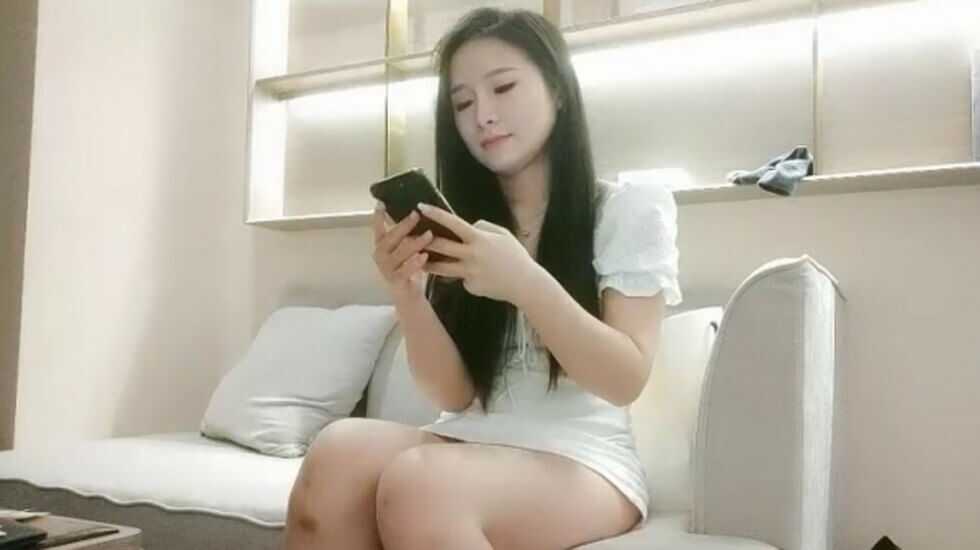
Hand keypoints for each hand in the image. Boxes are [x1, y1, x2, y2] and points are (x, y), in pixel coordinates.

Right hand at [372, 202, 434, 301]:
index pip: (377, 229)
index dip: (378, 217)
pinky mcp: (395, 281)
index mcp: (381, 247)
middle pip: (389, 238)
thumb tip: (417, 214)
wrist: (409, 297)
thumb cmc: (408, 270)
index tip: (381, 203)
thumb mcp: (405, 251)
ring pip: (399, 253)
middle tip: (416, 215)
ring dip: (414, 243)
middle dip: (403, 226)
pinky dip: (414, 263)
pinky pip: (404, 270)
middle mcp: (380, 257)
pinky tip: (424, 256)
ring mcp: (386, 270)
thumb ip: (406, 236)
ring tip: (429, 234)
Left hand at [416, 203, 539, 303]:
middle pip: (441, 246)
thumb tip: (468, 226)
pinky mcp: (470, 287)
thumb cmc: (515, 256)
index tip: (421, 206)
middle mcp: (472, 255)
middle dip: (423, 240)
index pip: (453, 223)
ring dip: (428, 263)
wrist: (525, 285)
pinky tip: (474, 277)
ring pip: (442, 268)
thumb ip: (483, 227)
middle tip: (408, 235)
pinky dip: (462, 276)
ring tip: (418, 258)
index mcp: (480, 239)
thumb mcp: (502, 235)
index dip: (436, 214)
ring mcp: (469, 273)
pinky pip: (460, 279)